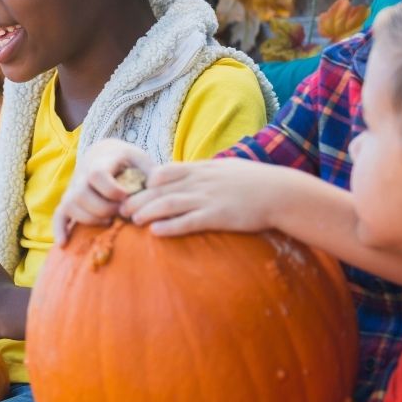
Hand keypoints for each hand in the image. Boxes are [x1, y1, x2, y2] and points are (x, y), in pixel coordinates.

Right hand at [54, 139, 158, 240]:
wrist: (105, 154)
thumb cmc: (127, 161)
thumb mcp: (140, 159)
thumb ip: (152, 173)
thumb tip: (161, 189)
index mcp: (100, 162)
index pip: (97, 175)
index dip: (110, 189)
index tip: (126, 197)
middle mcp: (82, 175)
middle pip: (81, 194)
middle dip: (103, 208)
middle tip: (121, 213)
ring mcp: (73, 189)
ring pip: (70, 206)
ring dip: (89, 219)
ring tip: (109, 222)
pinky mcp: (69, 201)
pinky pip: (58, 215)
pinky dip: (60, 229)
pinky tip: (64, 244)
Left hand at [123, 158, 293, 235]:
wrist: (281, 192)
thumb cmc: (254, 183)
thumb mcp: (225, 170)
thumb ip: (204, 173)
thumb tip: (187, 179)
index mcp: (202, 169)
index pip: (164, 171)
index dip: (145, 182)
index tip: (131, 192)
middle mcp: (201, 181)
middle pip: (160, 189)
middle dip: (138, 198)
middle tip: (120, 209)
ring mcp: (209, 198)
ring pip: (169, 203)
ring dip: (147, 212)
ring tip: (130, 220)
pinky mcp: (218, 216)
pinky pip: (189, 221)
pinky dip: (170, 226)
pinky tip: (155, 232)